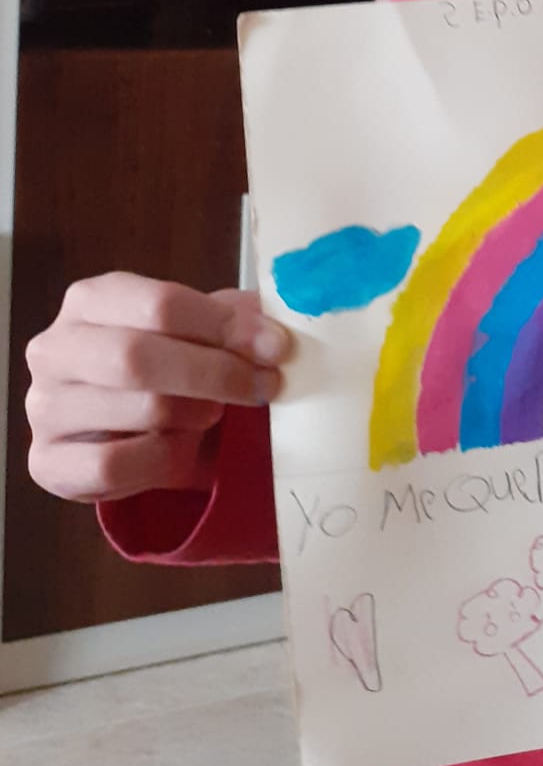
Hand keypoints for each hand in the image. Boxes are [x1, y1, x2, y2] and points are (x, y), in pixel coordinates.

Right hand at [25, 273, 291, 503]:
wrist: (125, 429)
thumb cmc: (164, 366)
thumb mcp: (197, 330)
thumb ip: (231, 319)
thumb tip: (268, 322)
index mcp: (91, 300)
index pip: (160, 303)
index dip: (224, 326)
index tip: (275, 346)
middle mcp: (55, 348)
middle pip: (139, 357)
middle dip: (215, 373)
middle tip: (263, 385)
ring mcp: (43, 407)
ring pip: (136, 411)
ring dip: (194, 415)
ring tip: (212, 413)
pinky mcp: (46, 462)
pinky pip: (115, 465)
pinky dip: (162, 458)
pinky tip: (178, 447)